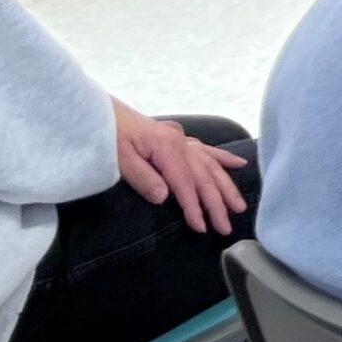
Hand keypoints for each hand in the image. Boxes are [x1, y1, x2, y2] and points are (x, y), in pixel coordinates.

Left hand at [114, 101, 248, 235]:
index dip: (194, 206)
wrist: (102, 114)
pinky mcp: (179, 138)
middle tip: (226, 227)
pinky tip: (239, 165)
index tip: (202, 227)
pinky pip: (206, 149)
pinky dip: (222, 158)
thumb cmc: (108, 138)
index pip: (185, 183)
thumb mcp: (120, 161)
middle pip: (203, 176)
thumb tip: (165, 197)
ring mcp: (182, 139)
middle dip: (216, 203)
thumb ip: (144, 179)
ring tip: (239, 206)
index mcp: (167, 147)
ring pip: (210, 165)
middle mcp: (180, 142)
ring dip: (225, 186)